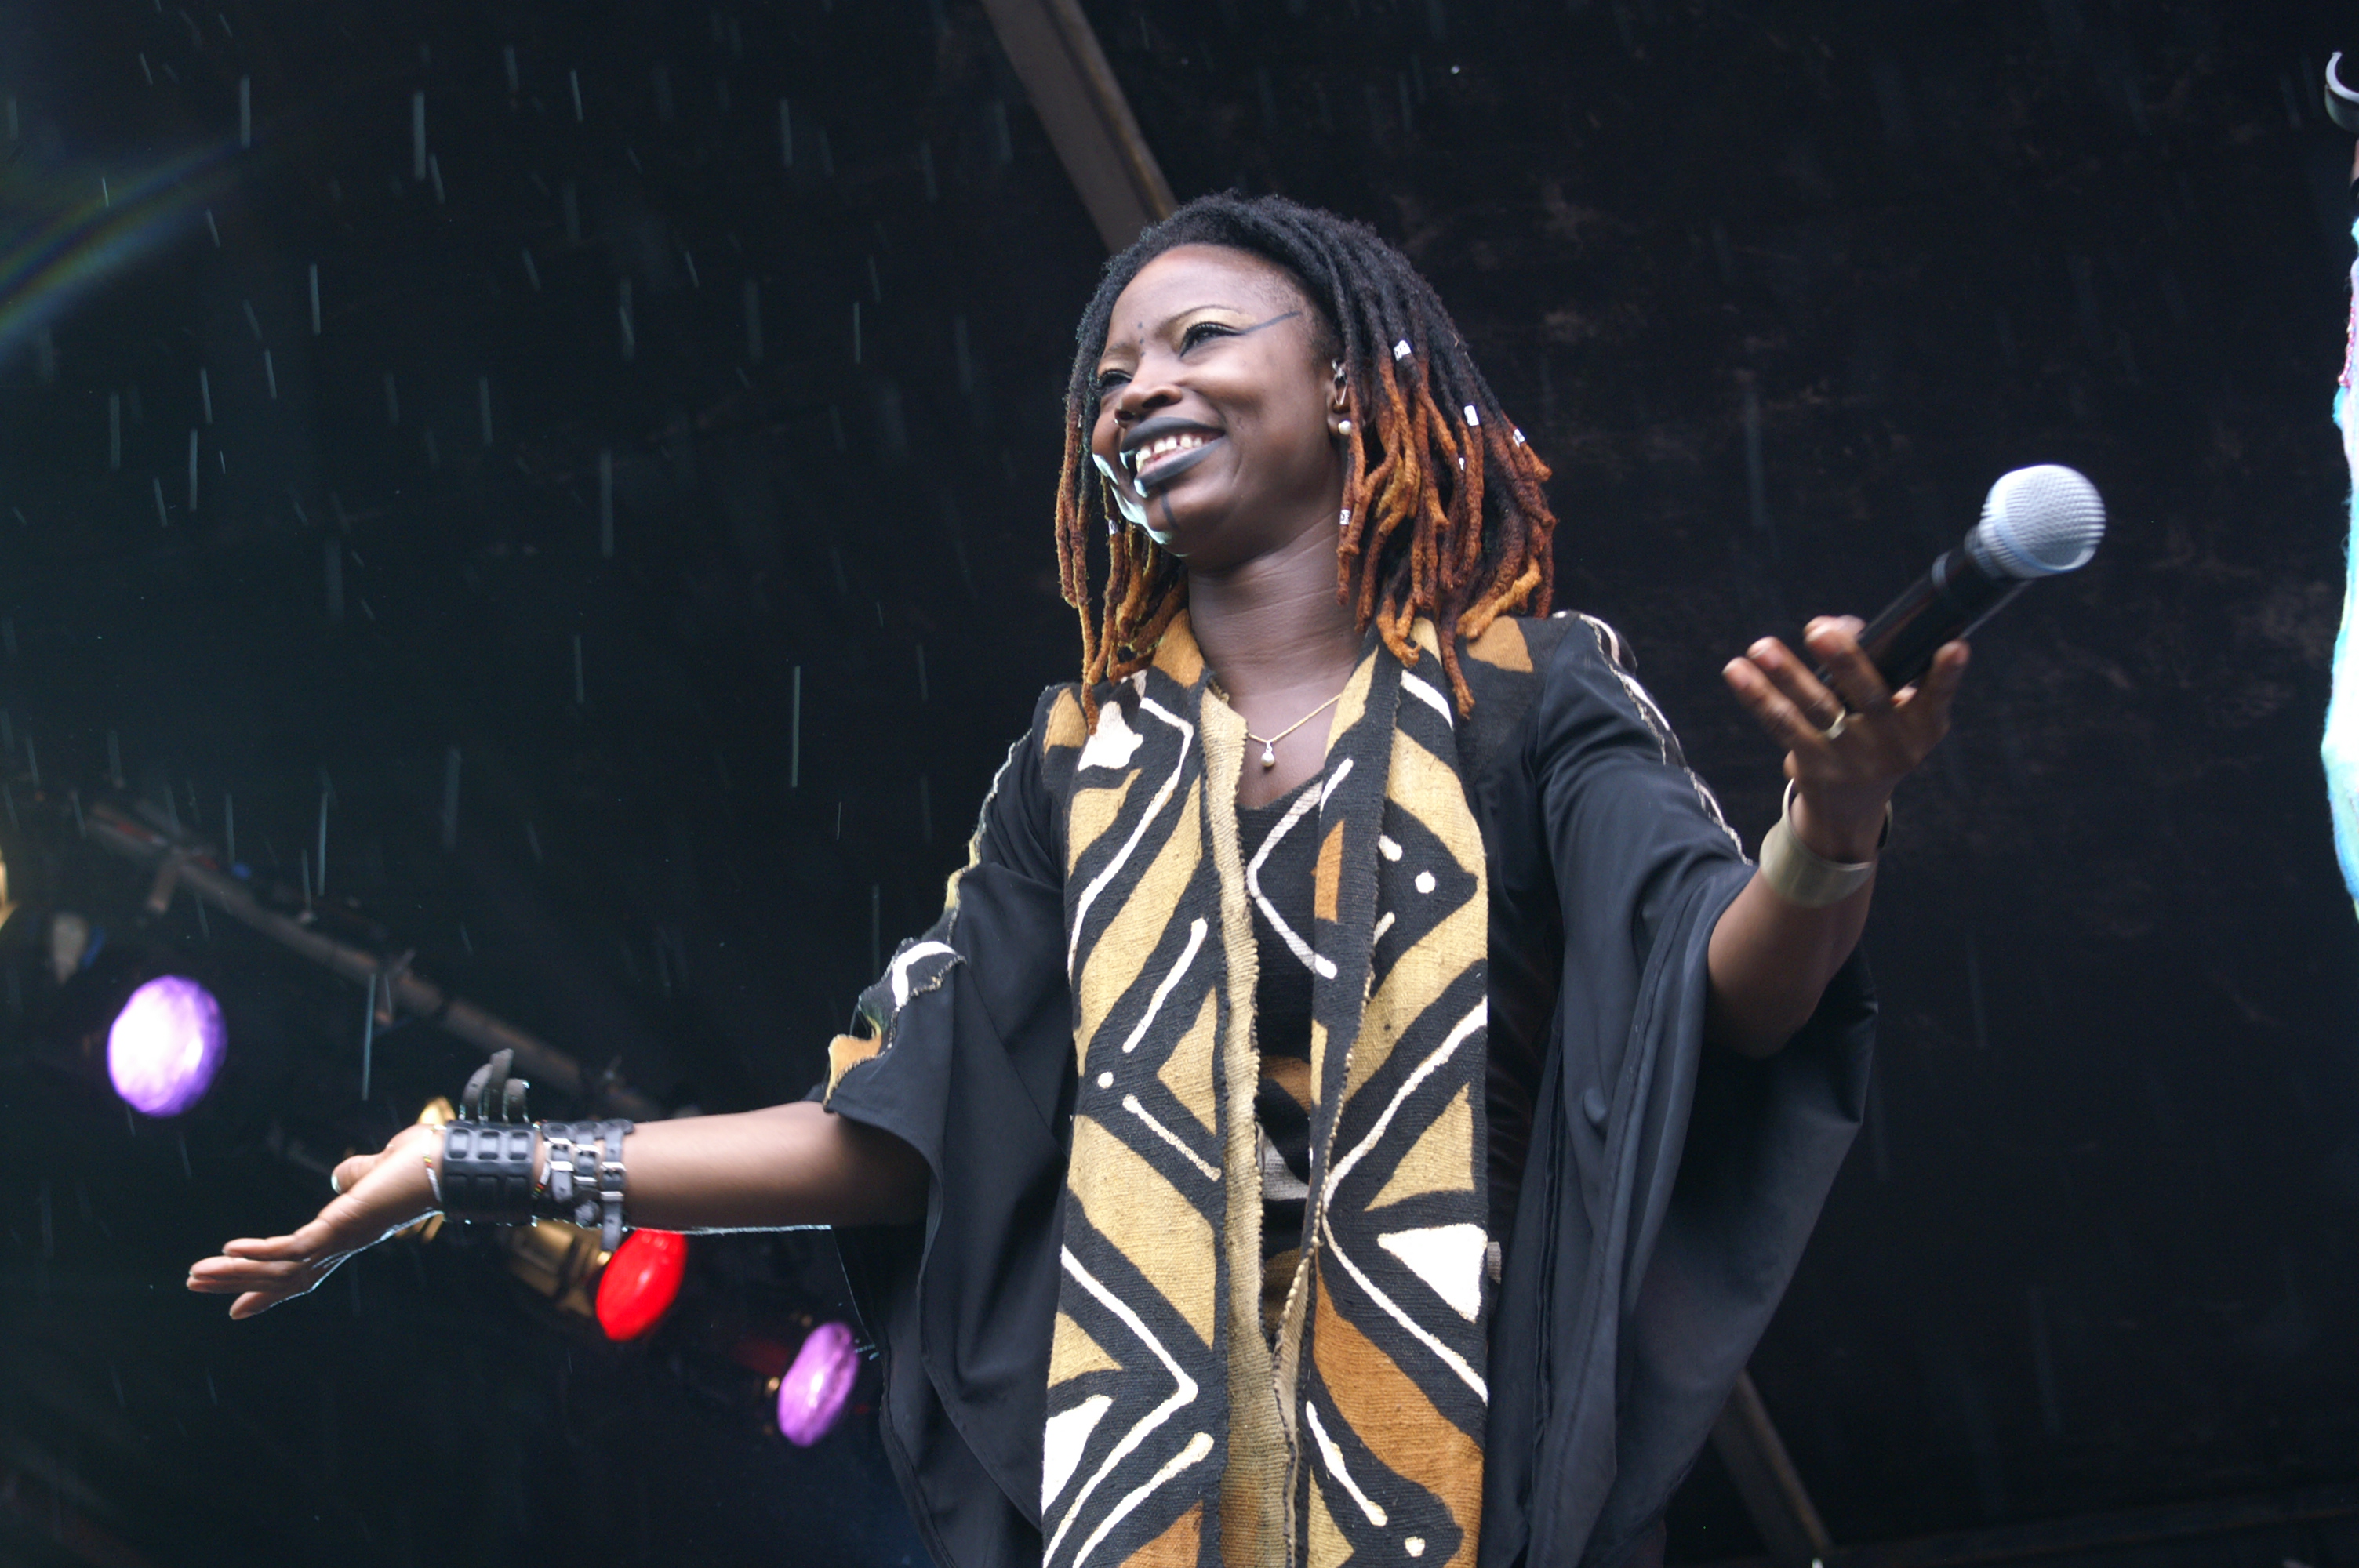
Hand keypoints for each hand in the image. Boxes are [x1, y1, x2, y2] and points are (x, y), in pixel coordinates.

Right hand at [187, 1121, 440, 1318]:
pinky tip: (230, 1250)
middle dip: (239, 1285)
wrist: (449, 1163)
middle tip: (197, 1286)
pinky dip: (260, 1253)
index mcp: (348, 1235)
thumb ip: (358, 1176)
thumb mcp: (378, 1169)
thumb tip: (343, 1179)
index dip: (268, 1288)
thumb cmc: (424, 1163)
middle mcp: (342, 1246)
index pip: (301, 1268)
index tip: (238, 1307)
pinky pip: (291, 1249)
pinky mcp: (340, 1230)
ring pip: (279, 1270)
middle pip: (282, 1279)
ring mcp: (340, 1241)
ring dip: (235, 1273)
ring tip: (195, 1275)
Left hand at [1721, 616, 1967, 860]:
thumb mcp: (1896, 712)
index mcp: (1923, 726)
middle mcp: (1890, 744)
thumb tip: (1836, 624)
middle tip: (1819, 629)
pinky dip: (1757, 695)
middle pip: (1869, 695)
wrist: (1852, 808)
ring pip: (1816, 709)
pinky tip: (1736, 670)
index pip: (1938, 697)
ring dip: (1786, 675)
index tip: (1955, 647)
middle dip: (1844, 660)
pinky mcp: (1812, 764)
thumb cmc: (1878, 735)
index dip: (1948, 674)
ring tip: (1760, 647)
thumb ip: (1877, 665)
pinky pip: (1781, 724)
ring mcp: (1850, 757)